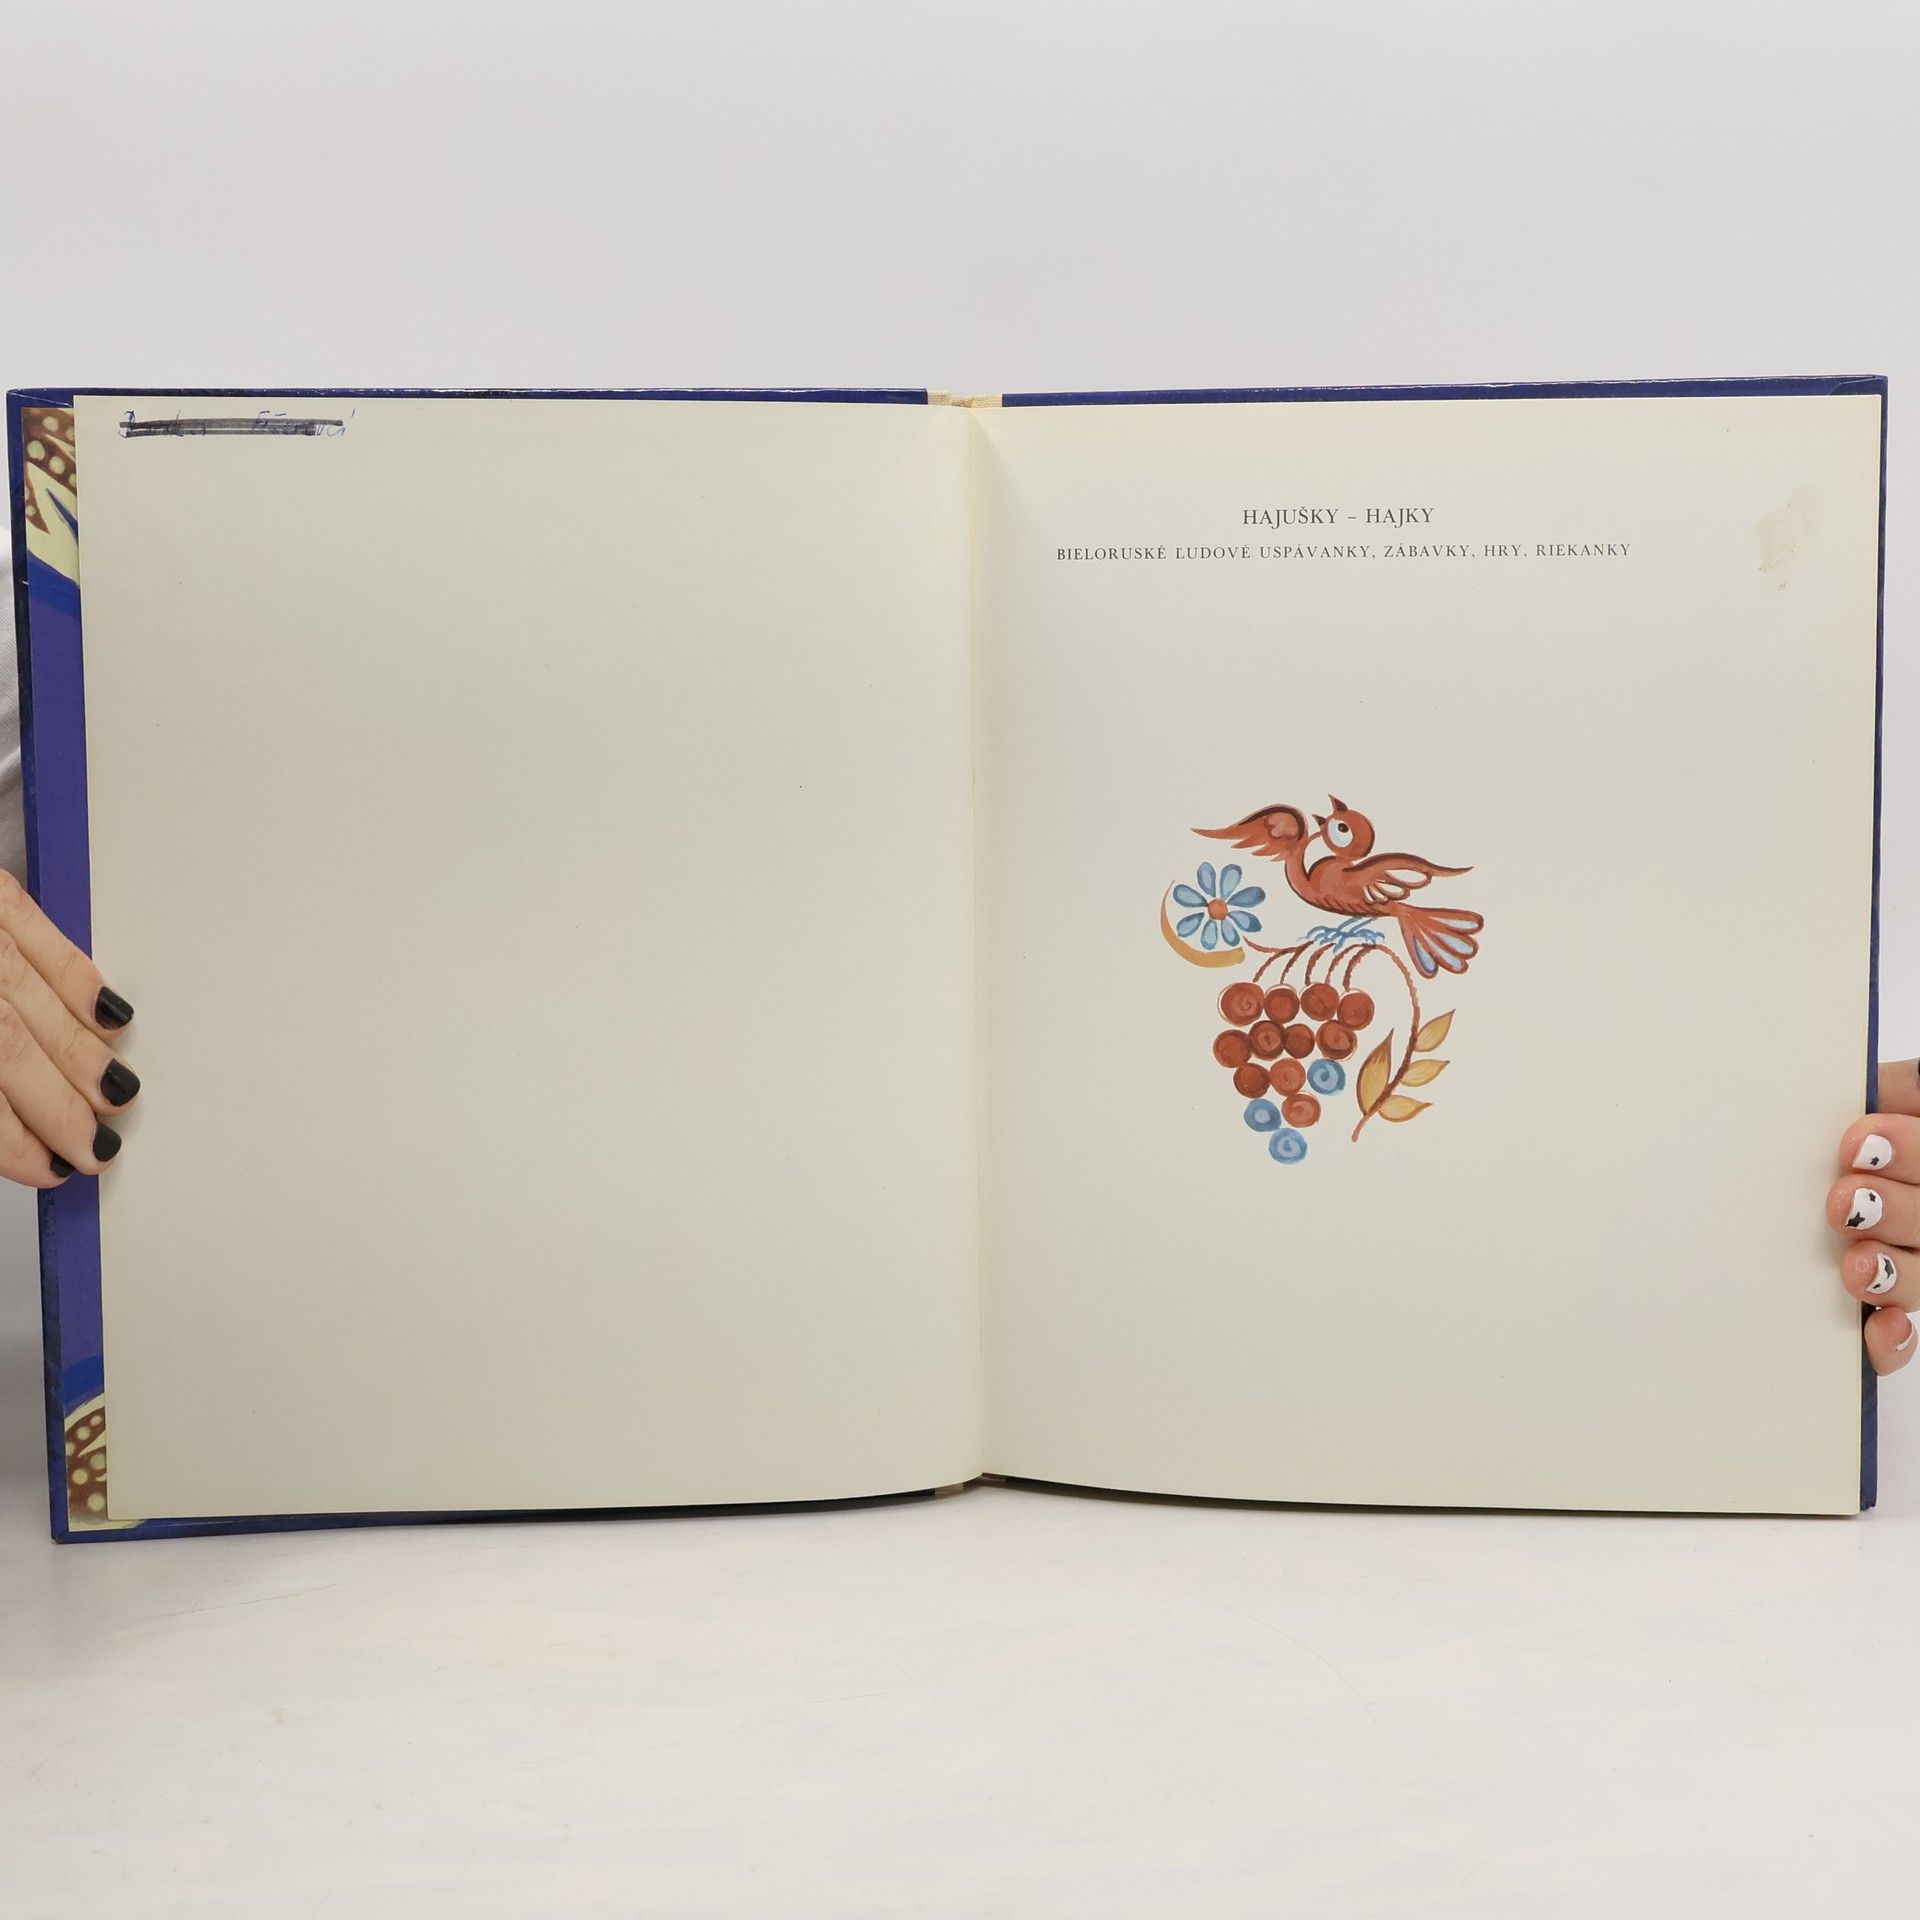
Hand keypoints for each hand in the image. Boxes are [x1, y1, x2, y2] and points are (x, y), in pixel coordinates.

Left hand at [0, 871, 137, 1185]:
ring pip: (32, 1000)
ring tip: (114, 1093)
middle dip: (62, 1105)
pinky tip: (106, 1014)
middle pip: (7, 1047)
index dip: (10, 1137)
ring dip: (82, 1055)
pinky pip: (37, 934)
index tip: (44, 1167)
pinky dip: (78, 978)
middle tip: (95, 1144)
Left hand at [1834, 1061, 1919, 1373]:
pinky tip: (1879, 1327)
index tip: (1854, 1144)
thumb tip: (1872, 1085)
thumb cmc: (1824, 1128)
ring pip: (1917, 1276)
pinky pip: (1898, 1331)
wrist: (1764, 1177)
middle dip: (1893, 1210)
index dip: (1906, 1150)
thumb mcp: (1865, 1101)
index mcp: (1911, 1157)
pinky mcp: (1881, 1305)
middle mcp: (1916, 1206)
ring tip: (1854, 1264)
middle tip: (1844, 1201)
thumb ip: (1881, 1091)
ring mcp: (1905, 1258)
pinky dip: (1891, 1337)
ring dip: (1892, 1273)